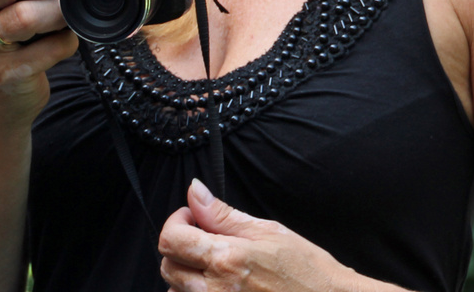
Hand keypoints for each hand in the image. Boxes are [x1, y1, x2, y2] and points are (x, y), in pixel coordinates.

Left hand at [159, 180, 383, 291]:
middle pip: (167, 266)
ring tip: (216, 268)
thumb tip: (195, 192)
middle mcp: (215, 290)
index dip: (177, 222)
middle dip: (180, 247)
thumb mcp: (268, 232)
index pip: (170, 239)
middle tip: (205, 239)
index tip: (192, 218)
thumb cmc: (307, 271)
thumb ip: (223, 215)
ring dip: (186, 275)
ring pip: (175, 290)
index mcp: (227, 259)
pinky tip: (219, 286)